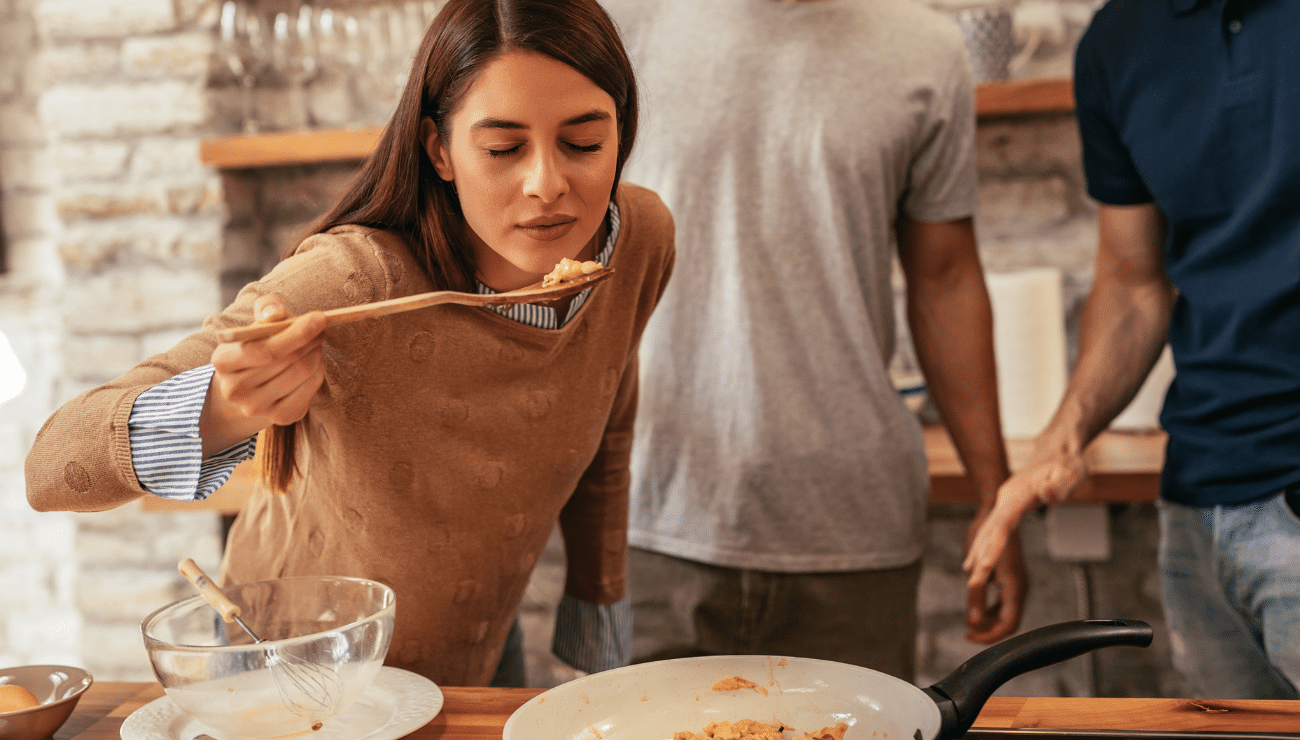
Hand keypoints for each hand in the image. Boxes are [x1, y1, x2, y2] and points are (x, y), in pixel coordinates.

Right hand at [204, 295, 326, 450]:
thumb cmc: (255, 345)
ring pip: (303, 373)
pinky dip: (318, 373)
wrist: (248, 386)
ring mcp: (256, 407)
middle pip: (288, 361)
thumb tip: (274, 314)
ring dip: (316, 355)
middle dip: (311, 341)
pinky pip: (310, 390)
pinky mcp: (280, 418)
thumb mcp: (255, 323)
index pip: (265, 350)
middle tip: (320, 329)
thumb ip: (266, 308)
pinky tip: (312, 365)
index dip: (296, 334)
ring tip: (314, 345)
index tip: (319, 318)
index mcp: (223, 361)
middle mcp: (235, 389)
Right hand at [962, 452, 1087, 592]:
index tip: (983, 567)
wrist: (1058, 449)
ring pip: (988, 531)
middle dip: (981, 558)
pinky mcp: (1009, 506)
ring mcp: (1005, 503)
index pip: (1001, 525)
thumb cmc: (1066, 462)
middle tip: (973, 585)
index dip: (992, 548)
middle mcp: (1006, 500)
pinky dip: (984, 544)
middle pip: (989, 532)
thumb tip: (1047, 493)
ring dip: (979, 553)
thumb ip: (1058, 484)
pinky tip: (979, 558)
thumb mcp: (1070, 471)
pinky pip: (993, 529)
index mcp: (1017, 495)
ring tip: (970, 576)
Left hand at [963, 506, 1026, 643]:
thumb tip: (972, 621)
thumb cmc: (987, 537)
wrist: (997, 513)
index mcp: (1014, 588)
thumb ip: (976, 596)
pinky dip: (990, 610)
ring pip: (1005, 614)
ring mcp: (1015, 584)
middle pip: (1008, 623)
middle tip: (967, 632)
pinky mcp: (1010, 579)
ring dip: (988, 621)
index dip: (990, 636)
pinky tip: (975, 608)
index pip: (1008, 625)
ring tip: (969, 622)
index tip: (970, 637)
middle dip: (988, 631)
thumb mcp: (977, 570)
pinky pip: (1002, 602)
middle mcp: (1018, 588)